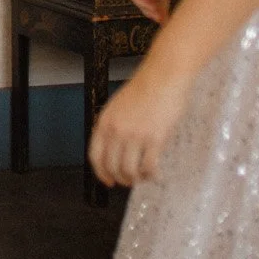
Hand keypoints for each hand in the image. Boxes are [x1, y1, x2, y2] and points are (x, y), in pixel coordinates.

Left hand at [87, 58, 194, 188]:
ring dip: (136, 179)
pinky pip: (149, 166)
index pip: (95, 156)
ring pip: (129, 170)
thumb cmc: (144, 89)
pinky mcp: (154, 138)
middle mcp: (116, 131)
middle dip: (120, 178)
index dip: (100, 173)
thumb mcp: (117, 106)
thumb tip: (113, 148)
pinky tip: (155, 173)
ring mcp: (135, 135)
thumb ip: (113, 126)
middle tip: (129, 181)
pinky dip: (151, 175)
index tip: (108, 181)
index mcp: (104, 122)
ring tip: (143, 177)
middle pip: (112, 166)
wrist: (163, 76)